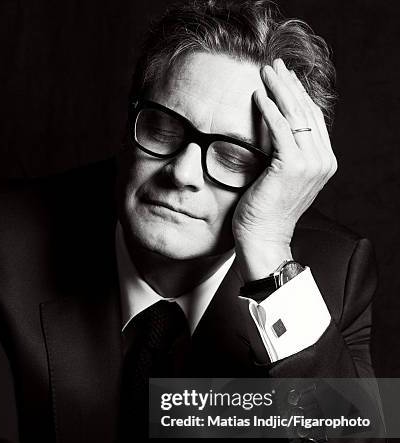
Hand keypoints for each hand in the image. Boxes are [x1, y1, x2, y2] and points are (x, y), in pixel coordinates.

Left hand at [232, 58, 336, 280]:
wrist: (263, 239)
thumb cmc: (266, 212)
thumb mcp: (282, 178)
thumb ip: (287, 154)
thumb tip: (275, 129)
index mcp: (324, 163)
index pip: (313, 119)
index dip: (298, 95)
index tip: (283, 77)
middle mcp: (323, 161)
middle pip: (307, 112)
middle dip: (289, 85)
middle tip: (273, 65)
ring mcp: (310, 163)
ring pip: (295, 115)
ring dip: (279, 89)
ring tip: (264, 72)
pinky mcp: (291, 165)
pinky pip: (280, 128)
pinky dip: (268, 108)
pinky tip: (257, 94)